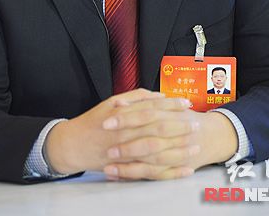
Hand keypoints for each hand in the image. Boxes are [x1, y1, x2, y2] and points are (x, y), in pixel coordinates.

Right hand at [45, 89, 237, 179]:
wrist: (73, 145)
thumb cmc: (94, 121)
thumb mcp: (111, 102)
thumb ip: (136, 97)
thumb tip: (158, 96)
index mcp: (123, 113)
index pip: (152, 107)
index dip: (171, 105)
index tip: (186, 103)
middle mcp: (126, 132)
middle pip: (158, 129)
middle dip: (180, 126)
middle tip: (196, 124)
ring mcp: (127, 152)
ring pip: (158, 152)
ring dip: (179, 149)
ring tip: (195, 146)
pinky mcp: (127, 169)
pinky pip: (152, 172)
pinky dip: (170, 172)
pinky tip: (185, 170)